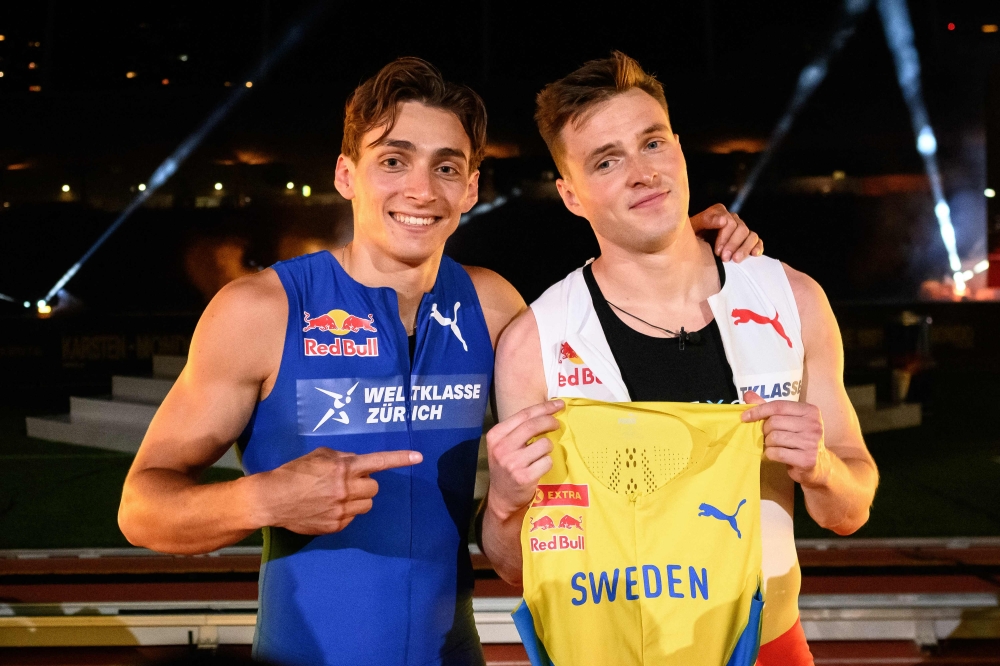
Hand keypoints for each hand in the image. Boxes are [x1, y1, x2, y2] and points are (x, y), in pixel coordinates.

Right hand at [255, 447, 421, 534]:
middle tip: (347, 482)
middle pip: (374, 487)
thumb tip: (358, 464)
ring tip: (337, 496)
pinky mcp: (336, 526)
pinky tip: (327, 508)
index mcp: (343, 468)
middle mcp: (346, 489)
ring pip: (367, 504)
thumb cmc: (294, 473)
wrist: (271, 499)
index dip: (400, 459)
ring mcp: (342, 510)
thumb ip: (342, 458)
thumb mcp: (318, 456)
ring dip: (358, 498)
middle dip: (364, 483)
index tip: (418, 457)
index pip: (377, 462)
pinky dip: (345, 512)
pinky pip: (352, 518)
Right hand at [486, 400, 563, 518]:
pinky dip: (547, 463)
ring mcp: (512, 463)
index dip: (544, 407)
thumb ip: (519, 430)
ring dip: (548, 448)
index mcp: (496, 435)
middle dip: (550, 421)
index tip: (559, 404)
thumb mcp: (504, 445)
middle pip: (533, 426)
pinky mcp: (524, 477)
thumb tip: (548, 412)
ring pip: (544, 444)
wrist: (502, 498)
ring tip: (541, 455)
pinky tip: (540, 468)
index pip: (524, 414)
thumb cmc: (507, 467)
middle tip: (557, 424)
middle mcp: (502, 448)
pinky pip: (547, 461)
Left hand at [690, 203, 762, 261]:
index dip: (724, 237)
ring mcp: (740, 230)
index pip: (729, 221)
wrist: (690, 250)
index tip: (717, 251)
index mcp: (719, 212)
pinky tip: (754, 254)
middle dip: (733, 245)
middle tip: (725, 258)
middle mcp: (732, 219)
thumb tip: (723, 220)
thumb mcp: (692, 229)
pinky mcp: (747, 241)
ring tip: (736, 260)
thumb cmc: (690, 238)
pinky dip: (757, 247)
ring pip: (750, 235)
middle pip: (741, 228)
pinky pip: (757, 241)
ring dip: (744, 248)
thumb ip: (705, 220)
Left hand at [741, 391, 829, 486]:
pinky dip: (771, 454)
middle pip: (774, 422)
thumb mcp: (787, 420)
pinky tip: (776, 455)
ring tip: (774, 445)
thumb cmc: (798, 439)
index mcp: (810, 410)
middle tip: (768, 436)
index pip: (778, 406)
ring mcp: (811, 442)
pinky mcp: (807, 459)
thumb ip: (768, 408)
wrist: (818, 465)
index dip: (758, 410)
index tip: (744, 417)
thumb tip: (748, 394)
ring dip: (768, 443)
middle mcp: (813, 424)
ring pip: (774, 437)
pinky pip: (777, 453)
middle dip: (765, 430)